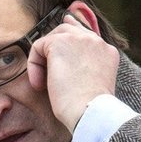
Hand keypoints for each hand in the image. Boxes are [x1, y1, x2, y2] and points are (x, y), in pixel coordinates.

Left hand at [27, 6, 119, 131]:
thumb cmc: (91, 109)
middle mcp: (95, 41)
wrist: (90, 112)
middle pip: (67, 29)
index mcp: (106, 51)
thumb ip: (86, 69)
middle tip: (47, 72)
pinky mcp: (59, 43)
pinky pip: (38, 47)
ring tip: (44, 82)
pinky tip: (39, 84)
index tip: (58, 50)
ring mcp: (79, 39)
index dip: (69, 40)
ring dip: (44, 58)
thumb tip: (66, 65)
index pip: (86, 34)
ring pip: (53, 37)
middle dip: (53, 47)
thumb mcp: (94, 85)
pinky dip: (34, 65)